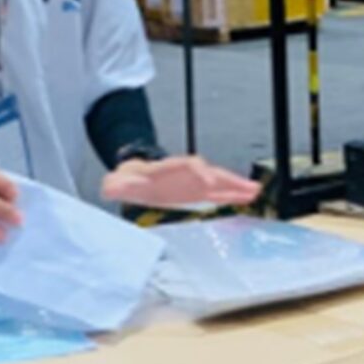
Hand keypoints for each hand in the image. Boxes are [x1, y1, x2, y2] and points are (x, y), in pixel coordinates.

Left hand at [102, 155, 261, 209]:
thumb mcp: (120, 181)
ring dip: (237, 187)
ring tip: (255, 192)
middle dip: (228, 179)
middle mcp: (186, 172)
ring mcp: (195, 181)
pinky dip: (234, 194)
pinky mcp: (199, 191)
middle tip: (246, 186)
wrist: (136, 176)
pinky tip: (247, 198)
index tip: (207, 178)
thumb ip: (115, 184)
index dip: (198, 170)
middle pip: (210, 172)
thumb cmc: (131, 179)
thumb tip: (108, 187)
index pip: (187, 165)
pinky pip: (220, 192)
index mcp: (169, 168)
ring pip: (220, 182)